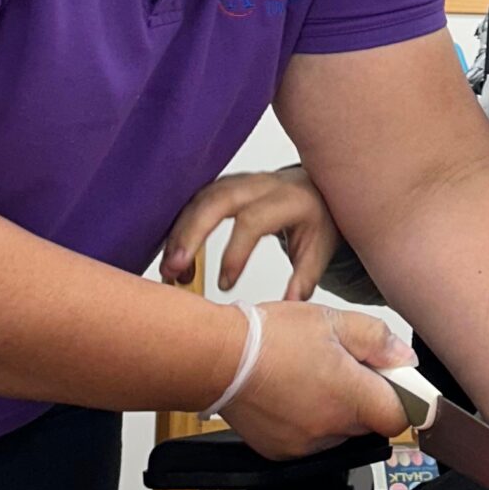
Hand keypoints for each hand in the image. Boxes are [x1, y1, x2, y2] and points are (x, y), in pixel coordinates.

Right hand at [163, 166, 340, 297]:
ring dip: (180, 232)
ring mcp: (240, 181)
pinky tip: (173, 255)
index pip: (253, 220)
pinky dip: (181, 226)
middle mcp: (261, 185)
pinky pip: (196, 200)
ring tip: (169, 269)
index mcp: (288, 200)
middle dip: (191, 234)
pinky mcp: (224, 185)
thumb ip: (304, 278)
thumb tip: (288, 308)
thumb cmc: (316, 222)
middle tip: (174, 269)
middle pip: (217, 200)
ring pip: (201, 198)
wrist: (316, 192)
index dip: (234, 253)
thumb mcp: (319, 250)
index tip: (224, 285)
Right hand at [218, 301, 410, 458]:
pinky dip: (307, 421)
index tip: (391, 381)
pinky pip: (310, 441)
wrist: (217, 359)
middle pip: (369, 424)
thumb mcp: (332, 321)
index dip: (401, 397)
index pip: (401, 417)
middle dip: (363, 398)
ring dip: (335, 411)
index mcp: (351, 398)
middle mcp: (331, 430)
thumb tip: (403, 358)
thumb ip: (377, 340)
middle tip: (341, 367)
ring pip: (339, 433)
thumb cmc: (269, 338)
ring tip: (310, 378)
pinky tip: (291, 394)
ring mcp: (305, 445)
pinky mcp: (282, 452)